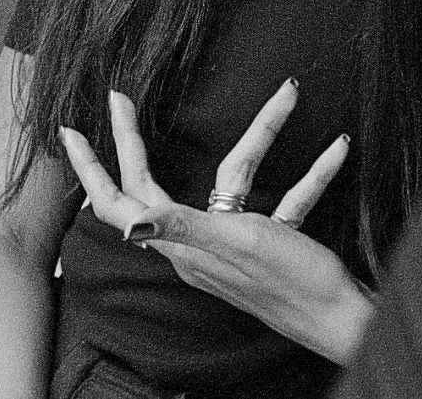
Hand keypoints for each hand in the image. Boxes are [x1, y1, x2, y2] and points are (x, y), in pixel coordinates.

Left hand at [58, 82, 373, 364]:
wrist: (349, 323)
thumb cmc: (294, 286)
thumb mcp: (236, 245)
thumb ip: (183, 228)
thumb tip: (129, 220)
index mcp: (182, 245)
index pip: (120, 202)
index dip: (92, 168)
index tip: (71, 130)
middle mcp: (201, 242)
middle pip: (158, 183)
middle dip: (138, 139)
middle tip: (119, 98)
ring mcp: (236, 241)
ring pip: (237, 177)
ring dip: (265, 136)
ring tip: (285, 98)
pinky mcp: (274, 243)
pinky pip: (288, 197)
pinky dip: (311, 172)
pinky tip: (337, 149)